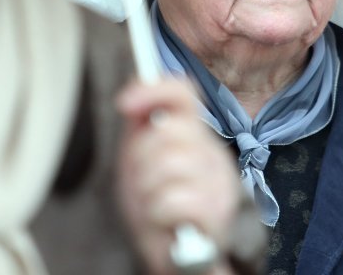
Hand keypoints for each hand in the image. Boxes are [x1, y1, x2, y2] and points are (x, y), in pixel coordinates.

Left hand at [116, 78, 240, 273]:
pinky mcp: (216, 214)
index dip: (153, 90)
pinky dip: (158, 214)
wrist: (170, 253)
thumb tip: (130, 96)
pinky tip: (164, 221)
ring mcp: (218, 182)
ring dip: (148, 190)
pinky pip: (172, 199)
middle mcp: (211, 153)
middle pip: (168, 129)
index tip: (125, 103)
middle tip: (147, 180)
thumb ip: (138, 124)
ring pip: (168, 164)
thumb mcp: (140, 158)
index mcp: (195, 135)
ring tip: (156, 202)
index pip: (183, 93)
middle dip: (142, 158)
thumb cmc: (156, 204)